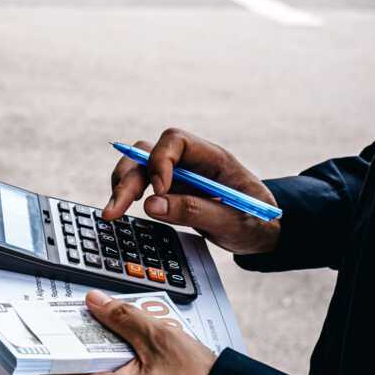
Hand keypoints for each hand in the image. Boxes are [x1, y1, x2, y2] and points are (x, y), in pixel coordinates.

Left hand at [46, 290, 216, 374]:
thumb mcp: (161, 340)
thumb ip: (122, 318)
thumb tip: (96, 304)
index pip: (59, 371)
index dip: (54, 347)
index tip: (52, 329)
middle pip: (85, 373)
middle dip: (95, 347)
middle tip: (109, 326)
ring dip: (118, 361)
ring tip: (142, 345)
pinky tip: (152, 364)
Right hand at [105, 128, 280, 255]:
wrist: (261, 233)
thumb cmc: (255, 223)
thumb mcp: (234, 221)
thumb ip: (194, 212)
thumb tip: (151, 205)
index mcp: (212, 158)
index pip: (175, 141)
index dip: (159, 162)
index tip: (158, 191)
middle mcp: (189, 163)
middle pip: (146, 154)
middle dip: (127, 179)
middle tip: (115, 210)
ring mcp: (176, 177)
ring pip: (136, 167)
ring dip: (120, 187)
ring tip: (112, 213)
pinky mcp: (167, 193)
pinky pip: (138, 186)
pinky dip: (125, 196)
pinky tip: (120, 213)